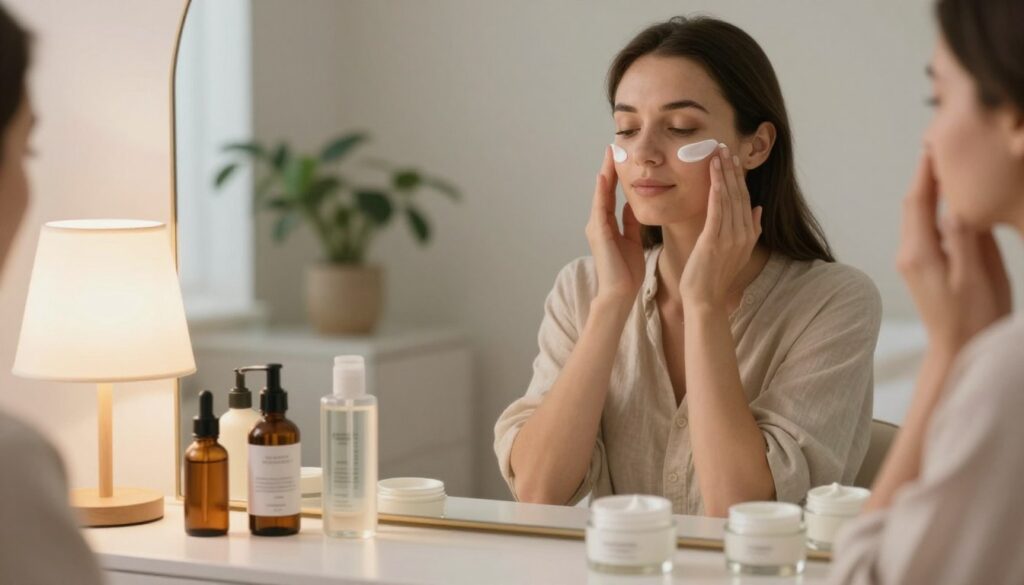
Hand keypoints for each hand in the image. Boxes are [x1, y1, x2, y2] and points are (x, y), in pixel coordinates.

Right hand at [585, 146, 644, 305]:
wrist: (620, 292)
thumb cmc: (627, 271)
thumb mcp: (632, 240)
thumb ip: (629, 223)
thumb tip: (630, 206)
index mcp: (607, 225)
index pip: (611, 195)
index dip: (615, 176)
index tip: (620, 157)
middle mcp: (598, 223)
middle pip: (603, 190)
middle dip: (608, 169)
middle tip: (612, 147)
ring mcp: (596, 227)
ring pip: (600, 195)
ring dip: (604, 174)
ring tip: (609, 155)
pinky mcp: (599, 233)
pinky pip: (600, 208)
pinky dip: (601, 192)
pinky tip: (603, 177)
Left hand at [679, 145, 762, 308]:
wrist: (705, 300)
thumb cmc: (714, 277)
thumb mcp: (737, 252)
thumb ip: (750, 230)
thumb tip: (758, 209)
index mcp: (749, 235)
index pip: (745, 199)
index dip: (740, 177)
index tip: (733, 158)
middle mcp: (743, 234)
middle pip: (739, 194)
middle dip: (733, 169)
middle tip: (726, 146)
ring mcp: (730, 238)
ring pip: (729, 199)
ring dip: (724, 174)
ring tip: (719, 153)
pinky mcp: (714, 241)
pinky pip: (717, 211)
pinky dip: (717, 191)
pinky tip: (715, 175)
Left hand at [896, 151, 1011, 350]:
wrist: (959, 352)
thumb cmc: (974, 317)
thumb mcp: (975, 277)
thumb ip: (965, 239)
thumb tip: (955, 203)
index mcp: (920, 253)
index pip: (918, 200)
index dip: (926, 169)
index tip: (935, 141)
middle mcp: (909, 253)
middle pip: (913, 202)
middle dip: (924, 172)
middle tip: (938, 141)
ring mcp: (912, 260)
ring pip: (917, 214)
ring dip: (928, 187)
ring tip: (943, 161)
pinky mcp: (921, 266)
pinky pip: (923, 227)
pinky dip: (933, 206)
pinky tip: (949, 197)